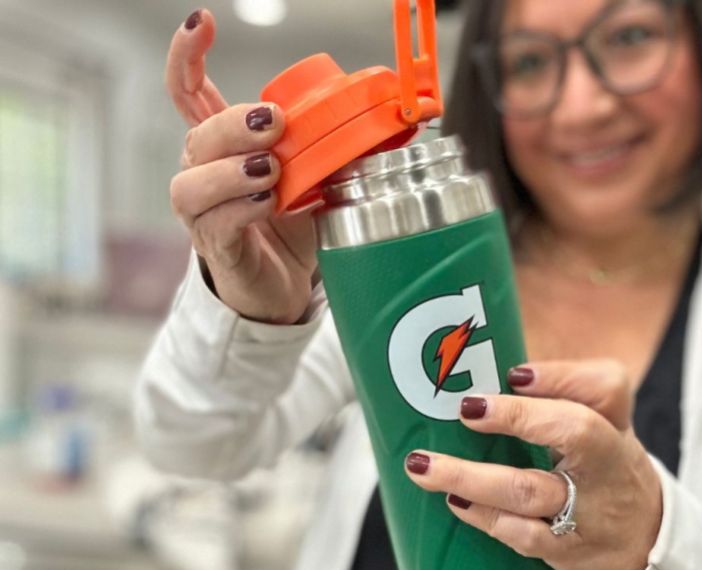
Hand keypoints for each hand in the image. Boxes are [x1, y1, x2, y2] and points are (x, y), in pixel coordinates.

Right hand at [166, 9, 317, 324]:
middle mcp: (203, 172)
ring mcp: (204, 211)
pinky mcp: (216, 245)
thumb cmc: (292, 225)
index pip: (190, 92)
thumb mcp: (317, 176)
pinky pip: (215, 221)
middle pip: (197, 133)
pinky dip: (241, 208)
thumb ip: (336, 147)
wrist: (283, 284)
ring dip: (233, 169)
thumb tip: (386, 122)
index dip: (188, 55)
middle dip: (235, 123)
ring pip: (192, 180)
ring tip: (270, 171)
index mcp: (223, 145)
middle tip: (274, 122)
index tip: (201, 22)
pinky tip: (268, 202)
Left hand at [404, 359, 663, 569]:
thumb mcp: (602, 427)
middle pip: (576, 431)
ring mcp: (588, 511)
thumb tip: (479, 369)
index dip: (561, 376)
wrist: (645, 544)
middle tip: (467, 408)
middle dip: (518, 416)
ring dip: (472, 477)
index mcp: (614, 424)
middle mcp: (607, 463)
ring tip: (424, 465)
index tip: (513, 373)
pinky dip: (485, 517)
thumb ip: (557, 396)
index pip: (606, 388)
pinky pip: (524, 537)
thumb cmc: (603, 469)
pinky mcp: (568, 551)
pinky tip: (455, 502)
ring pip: (530, 491)